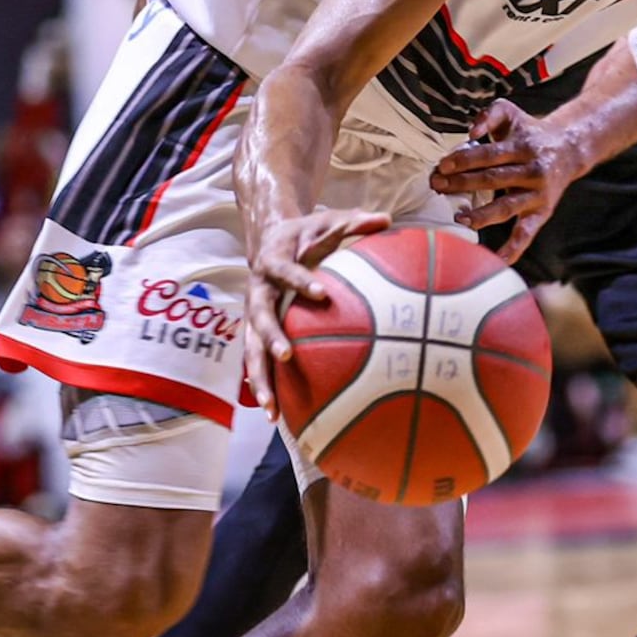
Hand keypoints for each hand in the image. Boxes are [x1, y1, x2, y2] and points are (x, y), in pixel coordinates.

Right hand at [242, 207, 391, 418]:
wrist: (267, 239)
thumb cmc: (305, 233)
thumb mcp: (327, 220)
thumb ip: (353, 222)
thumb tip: (386, 219)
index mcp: (273, 262)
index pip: (286, 271)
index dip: (300, 282)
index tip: (321, 293)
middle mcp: (258, 291)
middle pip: (257, 317)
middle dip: (270, 338)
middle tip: (286, 357)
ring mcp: (254, 315)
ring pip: (250, 350)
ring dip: (259, 379)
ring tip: (272, 409)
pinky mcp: (256, 333)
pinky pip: (258, 362)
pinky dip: (266, 387)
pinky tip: (279, 417)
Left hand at [428, 100, 585, 263]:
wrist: (569, 148)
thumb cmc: (530, 133)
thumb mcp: (512, 114)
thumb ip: (490, 114)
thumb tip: (471, 131)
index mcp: (522, 147)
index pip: (488, 155)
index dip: (464, 160)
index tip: (442, 166)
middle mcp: (532, 171)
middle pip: (493, 179)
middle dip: (462, 184)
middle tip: (438, 186)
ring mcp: (537, 195)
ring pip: (506, 207)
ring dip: (481, 215)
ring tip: (459, 217)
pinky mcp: (542, 213)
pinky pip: (526, 234)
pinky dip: (512, 249)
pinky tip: (495, 261)